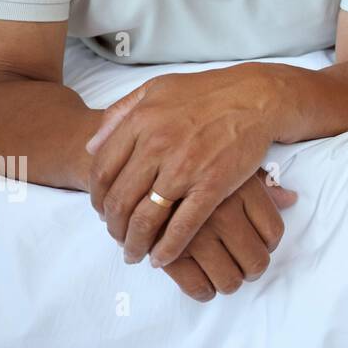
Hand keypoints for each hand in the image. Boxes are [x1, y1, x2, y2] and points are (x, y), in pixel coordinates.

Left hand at [86, 65, 278, 267]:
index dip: (96, 197)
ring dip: (135, 243)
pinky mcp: (213, 184)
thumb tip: (91, 145)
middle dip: (113, 227)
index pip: (102, 171)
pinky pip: (183, 226)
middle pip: (119, 200)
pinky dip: (168, 248)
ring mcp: (185, 167)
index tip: (102, 211)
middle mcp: (157, 145)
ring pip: (146, 218)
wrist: (256, 97)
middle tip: (117, 238)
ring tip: (135, 253)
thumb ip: (120, 113)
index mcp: (141, 122)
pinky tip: (162, 258)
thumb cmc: (207, 92)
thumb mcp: (156, 89)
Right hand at [160, 168, 296, 301]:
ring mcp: (196, 234)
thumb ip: (264, 183)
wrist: (147, 158)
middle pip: (256, 261)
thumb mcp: (232, 164)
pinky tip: (203, 285)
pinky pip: (197, 286)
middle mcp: (223, 213)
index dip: (269, 245)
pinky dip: (203, 291)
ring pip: (230, 279)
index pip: (273, 233)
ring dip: (229, 283)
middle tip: (243, 267)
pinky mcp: (169, 252)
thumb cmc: (198, 162)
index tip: (261, 246)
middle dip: (252, 269)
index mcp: (243, 191)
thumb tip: (290, 198)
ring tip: (224, 276)